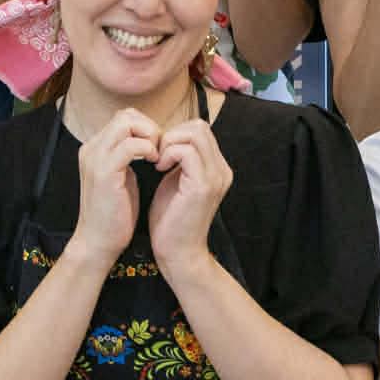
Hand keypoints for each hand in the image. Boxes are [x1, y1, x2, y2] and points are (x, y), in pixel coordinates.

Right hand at [71, 109, 158, 266]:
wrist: (98, 242)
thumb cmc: (115, 214)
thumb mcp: (123, 177)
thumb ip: (129, 156)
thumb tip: (149, 141)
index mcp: (95, 149)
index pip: (124, 118)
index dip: (146, 128)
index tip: (159, 148)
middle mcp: (92, 148)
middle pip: (126, 115)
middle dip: (150, 128)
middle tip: (161, 150)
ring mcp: (95, 158)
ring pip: (126, 122)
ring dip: (150, 136)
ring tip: (158, 156)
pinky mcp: (104, 172)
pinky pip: (130, 145)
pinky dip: (148, 149)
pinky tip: (155, 163)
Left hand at [147, 118, 233, 276]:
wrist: (179, 253)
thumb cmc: (172, 221)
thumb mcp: (176, 182)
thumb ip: (179, 161)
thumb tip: (168, 139)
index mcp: (217, 168)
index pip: (200, 130)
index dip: (176, 135)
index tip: (159, 153)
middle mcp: (222, 169)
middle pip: (200, 126)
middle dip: (172, 134)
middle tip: (157, 155)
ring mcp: (216, 176)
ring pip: (195, 133)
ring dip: (170, 142)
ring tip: (159, 162)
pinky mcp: (204, 185)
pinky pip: (187, 151)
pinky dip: (169, 153)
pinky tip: (159, 169)